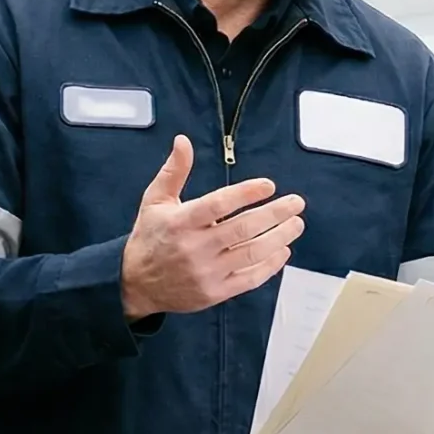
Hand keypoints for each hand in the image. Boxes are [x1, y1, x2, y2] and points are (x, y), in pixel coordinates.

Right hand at [121, 135, 305, 319]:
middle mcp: (195, 247)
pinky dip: (270, 265)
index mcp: (181, 221)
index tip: (269, 185)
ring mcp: (206, 272)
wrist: (136, 284)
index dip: (246, 193)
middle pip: (243, 229)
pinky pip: (249, 279)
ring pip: (252, 253)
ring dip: (280, 237)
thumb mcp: (155, 201)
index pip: (218, 204)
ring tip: (296, 224)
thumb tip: (183, 141)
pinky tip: (283, 250)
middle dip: (275, 213)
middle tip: (296, 203)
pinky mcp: (215, 292)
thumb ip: (174, 171)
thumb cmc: (150, 237)